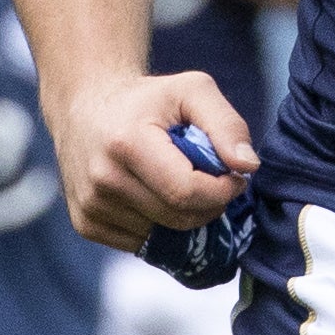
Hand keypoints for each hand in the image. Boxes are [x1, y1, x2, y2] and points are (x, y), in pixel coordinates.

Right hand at [55, 70, 256, 251]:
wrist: (85, 106)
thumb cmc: (147, 98)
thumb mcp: (192, 91)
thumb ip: (226, 125)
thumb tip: (248, 167)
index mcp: (126, 143)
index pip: (187, 192)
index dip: (221, 190)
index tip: (233, 176)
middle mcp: (102, 179)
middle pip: (178, 217)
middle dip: (208, 205)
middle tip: (211, 181)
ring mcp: (90, 206)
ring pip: (162, 235)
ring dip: (184, 217)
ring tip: (178, 183)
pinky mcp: (86, 224)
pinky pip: (142, 243)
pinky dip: (160, 226)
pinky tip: (154, 196)